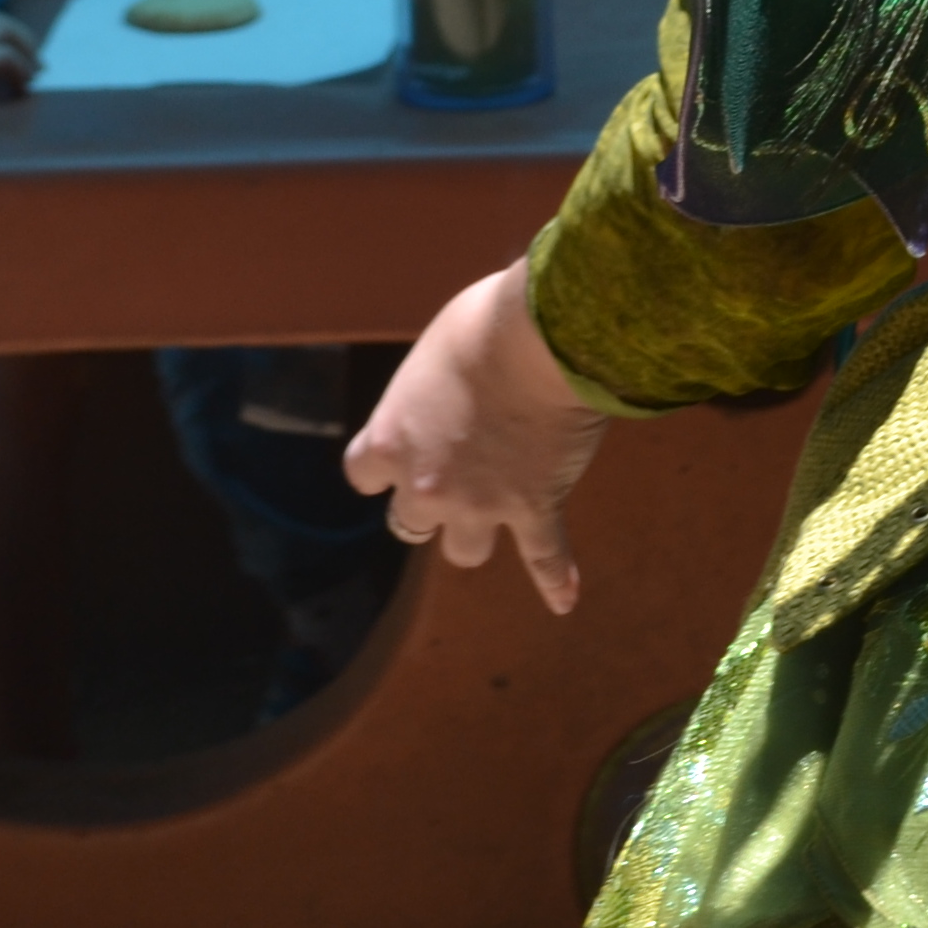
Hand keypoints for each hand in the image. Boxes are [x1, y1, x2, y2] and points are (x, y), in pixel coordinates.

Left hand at [343, 257, 608, 614]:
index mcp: (389, 440)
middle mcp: (425, 485)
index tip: (401, 459)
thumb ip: (429, 389)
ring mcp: (480, 505)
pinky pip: (543, 557)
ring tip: (496, 514)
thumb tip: (445, 383)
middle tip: (454, 478)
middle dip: (431, 504)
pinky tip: (563, 601)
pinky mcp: (533, 509)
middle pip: (412, 523)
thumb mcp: (433, 352)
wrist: (542, 340)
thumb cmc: (483, 326)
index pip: (364, 475)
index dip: (386, 469)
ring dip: (476, 532)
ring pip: (466, 549)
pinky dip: (555, 578)